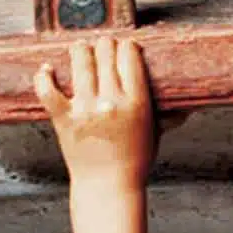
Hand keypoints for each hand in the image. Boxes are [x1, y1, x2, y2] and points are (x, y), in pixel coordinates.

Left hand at [36, 36, 158, 189]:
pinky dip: (44, 77)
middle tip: (104, 46)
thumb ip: (168, 115)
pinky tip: (47, 69)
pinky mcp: (64, 119)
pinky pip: (48, 90)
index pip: (129, 55)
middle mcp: (110, 101)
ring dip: (80, 50)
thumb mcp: (155, 134)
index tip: (125, 46)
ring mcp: (85, 109)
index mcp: (136, 102)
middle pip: (105, 52)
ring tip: (80, 49)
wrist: (107, 188)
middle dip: (105, 45)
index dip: (127, 45)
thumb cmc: (134, 162)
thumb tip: (187, 105)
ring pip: (80, 61)